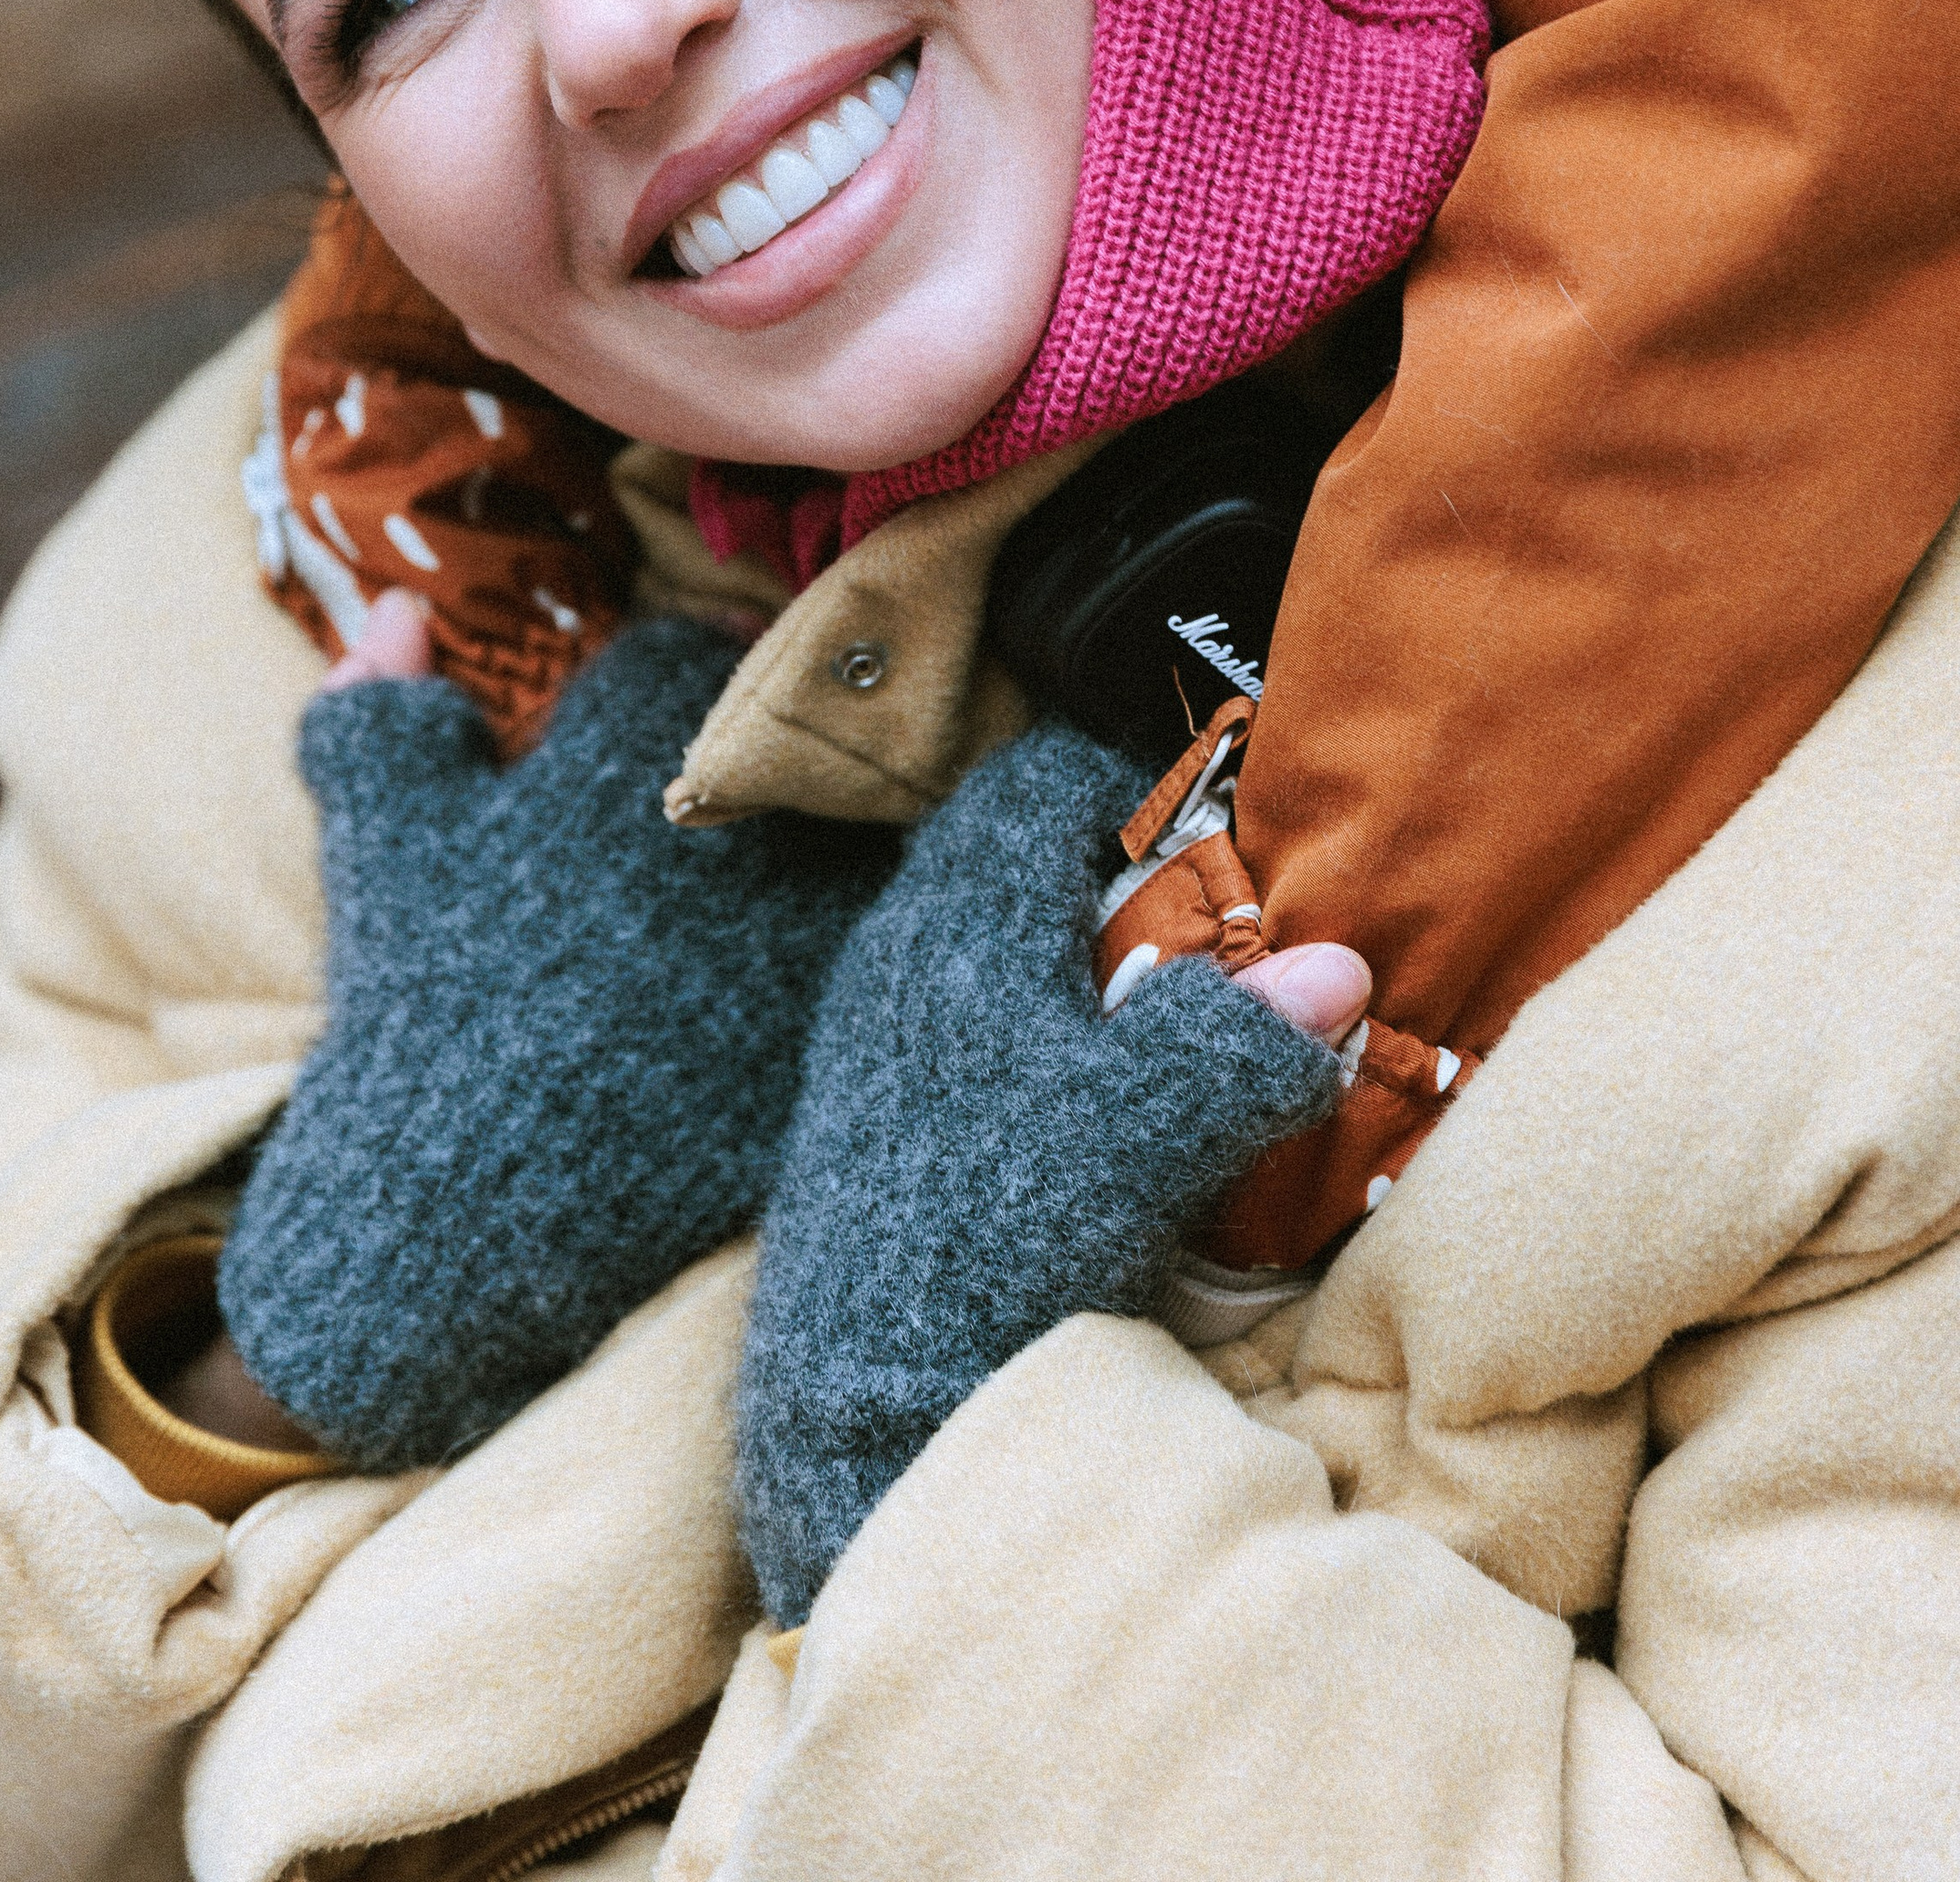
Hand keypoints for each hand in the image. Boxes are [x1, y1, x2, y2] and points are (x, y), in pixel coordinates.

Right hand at [218, 614, 899, 1470]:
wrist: (446, 1211)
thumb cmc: (412, 1012)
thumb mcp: (379, 850)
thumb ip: (375, 713)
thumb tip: (396, 604)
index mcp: (618, 775)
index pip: (680, 657)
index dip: (682, 663)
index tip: (690, 685)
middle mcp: (724, 844)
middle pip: (807, 732)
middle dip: (800, 727)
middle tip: (787, 747)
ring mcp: (787, 948)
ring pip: (886, 831)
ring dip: (883, 817)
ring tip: (860, 829)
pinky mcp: (828, 1048)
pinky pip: (908, 965)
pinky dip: (913, 943)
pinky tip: (899, 944)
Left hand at [735, 725, 1345, 1629]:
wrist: (857, 1418)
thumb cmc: (993, 1241)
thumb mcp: (1141, 1133)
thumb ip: (1239, 1040)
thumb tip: (1344, 963)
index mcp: (955, 919)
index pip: (1042, 782)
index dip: (1141, 792)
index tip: (1230, 845)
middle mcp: (900, 958)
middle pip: (1024, 865)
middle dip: (1130, 890)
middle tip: (1229, 944)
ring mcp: (875, 1045)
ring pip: (1002, 956)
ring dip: (1092, 977)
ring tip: (1183, 1037)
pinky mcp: (871, 1128)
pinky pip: (974, 1035)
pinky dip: (1051, 1049)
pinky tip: (1104, 1123)